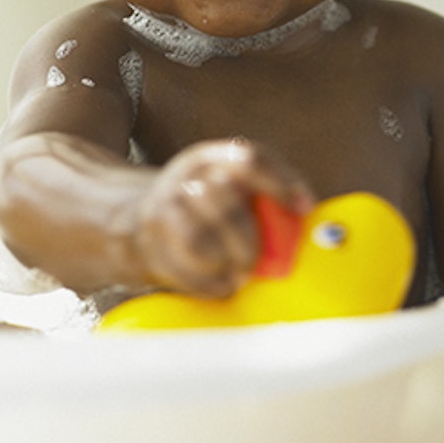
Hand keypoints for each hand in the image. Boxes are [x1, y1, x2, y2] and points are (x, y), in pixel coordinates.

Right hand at [128, 139, 312, 297]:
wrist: (138, 217)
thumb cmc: (205, 208)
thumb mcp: (228, 188)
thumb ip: (262, 200)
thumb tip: (303, 222)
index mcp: (214, 158)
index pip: (251, 158)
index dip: (281, 182)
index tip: (305, 208)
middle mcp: (188, 175)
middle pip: (226, 203)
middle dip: (248, 241)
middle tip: (257, 263)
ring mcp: (165, 205)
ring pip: (200, 239)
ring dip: (227, 263)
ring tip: (240, 274)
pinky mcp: (150, 239)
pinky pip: (183, 267)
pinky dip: (209, 284)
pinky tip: (223, 285)